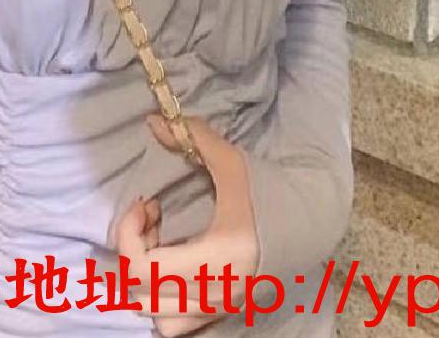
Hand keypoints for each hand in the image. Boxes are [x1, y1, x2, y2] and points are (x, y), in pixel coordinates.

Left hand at [113, 114, 259, 335]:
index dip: (128, 233)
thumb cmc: (270, 195)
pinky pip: (176, 324)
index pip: (144, 269)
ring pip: (157, 317)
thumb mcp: (232, 164)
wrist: (310, 225)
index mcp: (214, 259)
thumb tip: (153, 121)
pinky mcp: (221, 313)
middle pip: (142, 295)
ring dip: (146, 283)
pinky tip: (174, 265)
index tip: (144, 203)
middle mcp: (212, 293)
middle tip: (152, 219)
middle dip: (135, 252)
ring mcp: (216, 309)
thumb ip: (192, 139)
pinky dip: (163, 301)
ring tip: (161, 245)